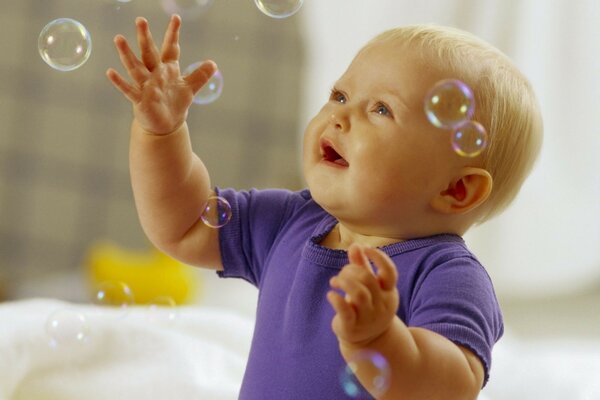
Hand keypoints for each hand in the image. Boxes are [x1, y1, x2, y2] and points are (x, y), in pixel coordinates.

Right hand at [106, 15, 216, 134]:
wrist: (166, 124)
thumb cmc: (175, 103)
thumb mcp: (190, 88)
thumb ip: (200, 75)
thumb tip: (214, 63)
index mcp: (167, 68)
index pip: (170, 48)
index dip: (173, 34)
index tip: (176, 18)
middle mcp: (155, 73)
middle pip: (149, 53)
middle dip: (145, 37)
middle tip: (141, 20)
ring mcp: (146, 86)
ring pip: (135, 67)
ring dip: (127, 55)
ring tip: (118, 39)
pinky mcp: (140, 100)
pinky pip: (129, 90)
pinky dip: (120, 82)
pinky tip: (110, 72)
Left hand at [327, 244, 398, 346]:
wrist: (368, 341)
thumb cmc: (366, 305)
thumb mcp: (367, 285)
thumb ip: (362, 265)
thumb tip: (356, 245)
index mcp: (388, 292)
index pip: (389, 272)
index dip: (378, 257)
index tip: (365, 249)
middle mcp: (382, 304)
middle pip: (368, 279)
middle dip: (351, 270)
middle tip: (342, 274)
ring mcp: (368, 317)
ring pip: (359, 294)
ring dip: (344, 282)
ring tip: (334, 281)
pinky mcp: (353, 327)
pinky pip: (345, 311)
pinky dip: (336, 299)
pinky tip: (330, 294)